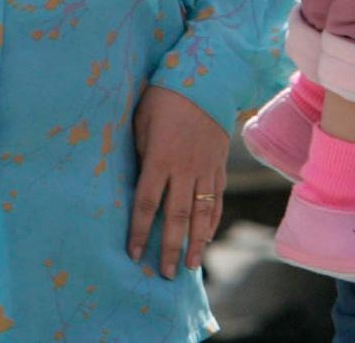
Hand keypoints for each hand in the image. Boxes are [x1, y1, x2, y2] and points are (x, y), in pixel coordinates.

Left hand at [126, 84, 228, 278]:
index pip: (147, 203)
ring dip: (196, 242)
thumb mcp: (141, 120)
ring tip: (192, 265)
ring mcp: (205, 169)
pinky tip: (208, 236)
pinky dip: (213, 220)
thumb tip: (135, 179)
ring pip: (202, 213)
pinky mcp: (219, 165)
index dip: (140, 231)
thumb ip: (139, 152)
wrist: (207, 79)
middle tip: (166, 274)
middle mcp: (184, 169)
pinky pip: (217, 199)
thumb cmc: (164, 97)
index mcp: (160, 158)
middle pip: (177, 216)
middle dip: (170, 248)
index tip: (135, 254)